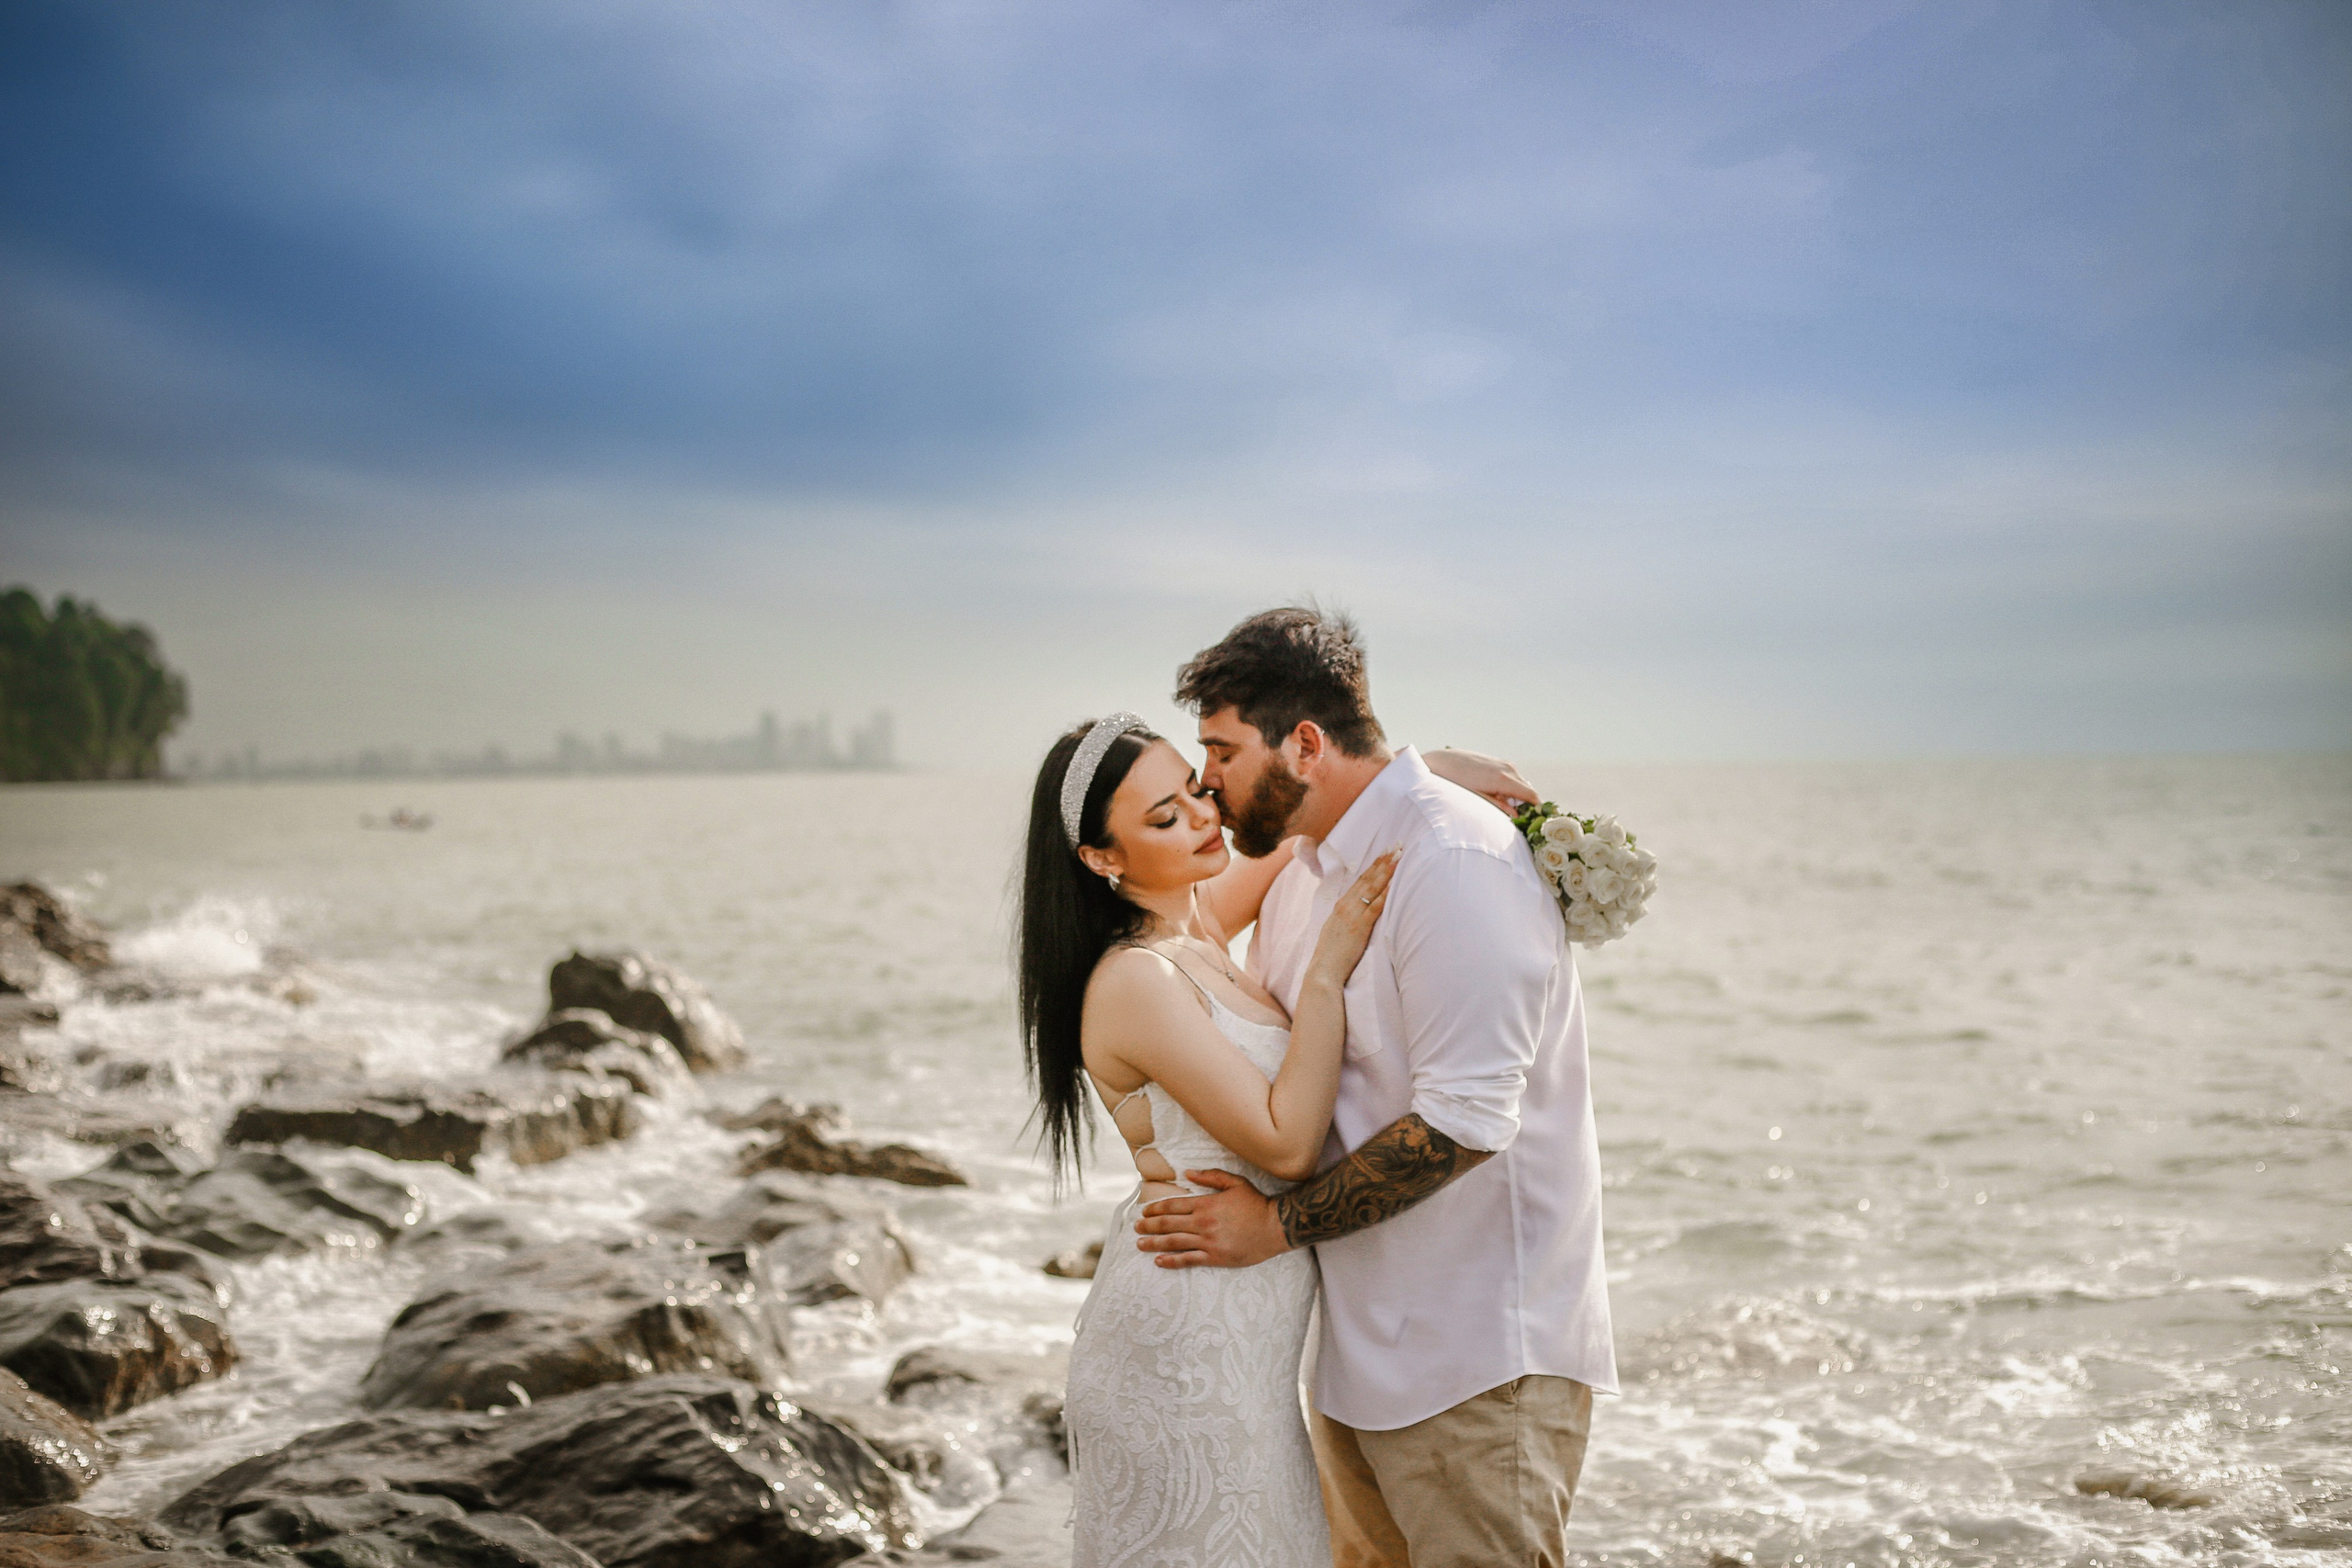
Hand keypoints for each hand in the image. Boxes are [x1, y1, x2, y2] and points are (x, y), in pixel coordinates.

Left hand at [1134, 1169, 1290, 1267]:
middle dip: (1148, 1226)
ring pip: (1174, 1242)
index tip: (1144, 1211)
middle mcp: (1203, 1223)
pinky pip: (1188, 1260)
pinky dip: (1171, 1261)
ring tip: (1139, 1244)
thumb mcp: (1235, 1183)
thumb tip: (1187, 1173)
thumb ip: (1210, 1177)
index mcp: (1206, 1204)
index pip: (1173, 1206)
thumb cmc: (1256, 1204)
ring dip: (1153, 1243)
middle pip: (1168, 1225)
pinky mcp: (1215, 1257)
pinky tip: (1158, 1261)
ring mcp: (1208, 1241)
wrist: (1276, 1227)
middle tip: (1135, 1228)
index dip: (1156, 1208)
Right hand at [1306, 848, 1396, 984]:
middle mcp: (1345, 905)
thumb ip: (1346, 917)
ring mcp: (1352, 914)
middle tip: (1397, 845)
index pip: (1360, 880)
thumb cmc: (1331, 954)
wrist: (1323, 971)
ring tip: (1399, 856)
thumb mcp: (1335, 929)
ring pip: (1372, 887)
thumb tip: (1356, 912)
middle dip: (1383, 861)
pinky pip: (1376, 905)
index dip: (1374, 865)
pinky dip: (1386, 892)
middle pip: (1367, 878)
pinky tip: (1395, 882)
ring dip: (1387, 870)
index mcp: (1340, 905)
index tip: (1385, 852)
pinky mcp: (1360, 926)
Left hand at [1423, 747, 1538, 813]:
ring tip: (1502, 806)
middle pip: (1528, 790)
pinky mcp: (1499, 762)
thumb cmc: (1457, 782)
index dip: (1537, 808)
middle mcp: (1508, 768)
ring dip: (1517, 796)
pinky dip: (1510, 787)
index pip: (1532, 795)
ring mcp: (1505, 763)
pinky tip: (1496, 794)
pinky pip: (1512, 777)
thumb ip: (1499, 806)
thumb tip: (1517, 816)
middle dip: (1527, 804)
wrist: (1443, 762)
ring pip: (1521, 783)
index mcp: (1504, 779)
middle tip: (1520, 819)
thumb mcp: (1477, 798)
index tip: (1538, 821)